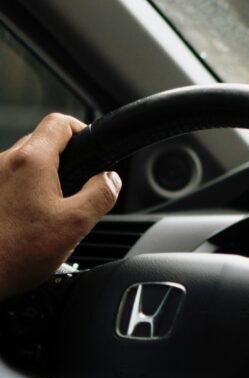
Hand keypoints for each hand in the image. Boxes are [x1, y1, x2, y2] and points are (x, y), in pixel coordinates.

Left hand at [0, 114, 121, 298]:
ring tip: (50, 209)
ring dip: (41, 177)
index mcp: (31, 161)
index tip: (91, 152)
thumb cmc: (14, 254)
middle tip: (76, 187)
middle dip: (63, 157)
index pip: (60, 122)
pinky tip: (27, 220)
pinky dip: (23, 191)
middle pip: (41, 140)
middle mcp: (4, 162)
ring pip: (23, 162)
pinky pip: (8, 181)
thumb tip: (111, 180)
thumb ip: (100, 195)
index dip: (82, 131)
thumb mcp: (73, 226)